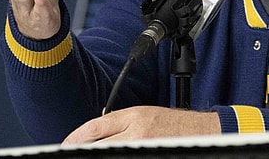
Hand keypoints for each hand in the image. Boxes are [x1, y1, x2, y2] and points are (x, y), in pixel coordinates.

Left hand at [62, 106, 220, 143]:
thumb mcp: (146, 114)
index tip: (64, 145)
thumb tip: (94, 134)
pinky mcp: (150, 154)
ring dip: (95, 154)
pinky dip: (111, 157)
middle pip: (96, 145)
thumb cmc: (176, 125)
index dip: (74, 139)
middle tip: (67, 154)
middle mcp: (135, 132)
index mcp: (133, 116)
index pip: (93, 128)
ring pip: (107, 153)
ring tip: (84, 156)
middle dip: (80, 150)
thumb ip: (121, 122)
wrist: (204, 132)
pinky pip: (122, 158)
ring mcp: (142, 147)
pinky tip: (107, 158)